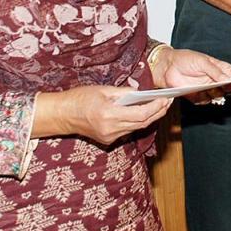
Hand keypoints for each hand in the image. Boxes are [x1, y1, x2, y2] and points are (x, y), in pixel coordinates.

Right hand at [33, 85, 171, 144]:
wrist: (62, 115)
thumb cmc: (80, 98)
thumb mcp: (102, 90)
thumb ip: (124, 92)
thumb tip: (141, 92)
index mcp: (109, 115)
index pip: (140, 114)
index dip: (155, 107)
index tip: (165, 99)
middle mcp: (111, 129)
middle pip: (142, 123)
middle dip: (157, 112)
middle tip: (168, 102)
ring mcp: (110, 137)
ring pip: (136, 128)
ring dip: (149, 118)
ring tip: (160, 106)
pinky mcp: (108, 140)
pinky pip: (128, 130)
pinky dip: (137, 122)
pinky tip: (143, 113)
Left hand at [157, 47, 230, 104]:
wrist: (167, 67)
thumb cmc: (185, 59)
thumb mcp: (202, 62)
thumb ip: (216, 72)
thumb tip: (229, 79)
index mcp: (218, 68)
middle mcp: (214, 79)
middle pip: (228, 88)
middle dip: (229, 88)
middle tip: (226, 86)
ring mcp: (206, 89)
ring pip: (218, 96)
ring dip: (216, 94)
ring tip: (209, 87)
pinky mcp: (197, 97)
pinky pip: (205, 102)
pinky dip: (204, 99)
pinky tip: (197, 91)